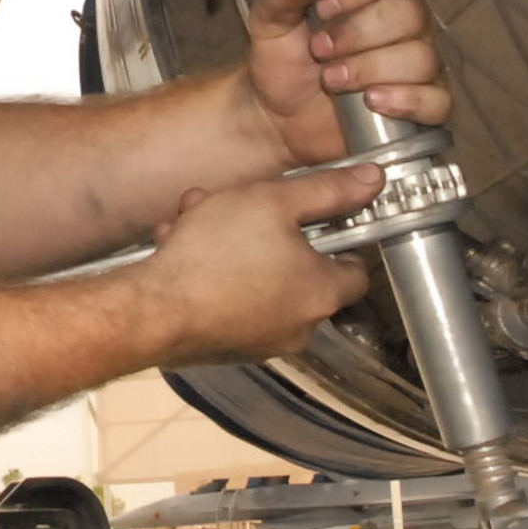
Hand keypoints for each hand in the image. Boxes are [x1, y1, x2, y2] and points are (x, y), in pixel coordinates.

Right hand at [138, 163, 383, 364]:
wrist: (152, 311)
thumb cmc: (216, 254)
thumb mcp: (273, 201)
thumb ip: (327, 190)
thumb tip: (375, 179)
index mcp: (322, 293)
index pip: (356, 267)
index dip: (339, 236)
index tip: (315, 215)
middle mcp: (300, 327)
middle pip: (296, 269)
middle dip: (263, 231)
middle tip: (233, 206)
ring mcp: (261, 342)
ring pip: (255, 279)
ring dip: (228, 246)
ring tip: (193, 221)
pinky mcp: (226, 348)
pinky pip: (228, 301)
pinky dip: (211, 275)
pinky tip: (178, 249)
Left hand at [245, 0, 449, 166]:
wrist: (277, 117)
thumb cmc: (283, 62)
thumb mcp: (270, 21)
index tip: (323, 8)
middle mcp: (405, 22)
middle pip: (408, 13)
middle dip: (357, 34)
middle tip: (320, 50)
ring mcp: (418, 64)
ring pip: (420, 57)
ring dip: (371, 69)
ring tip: (332, 80)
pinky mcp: (424, 104)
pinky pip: (436, 100)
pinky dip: (406, 101)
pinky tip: (372, 101)